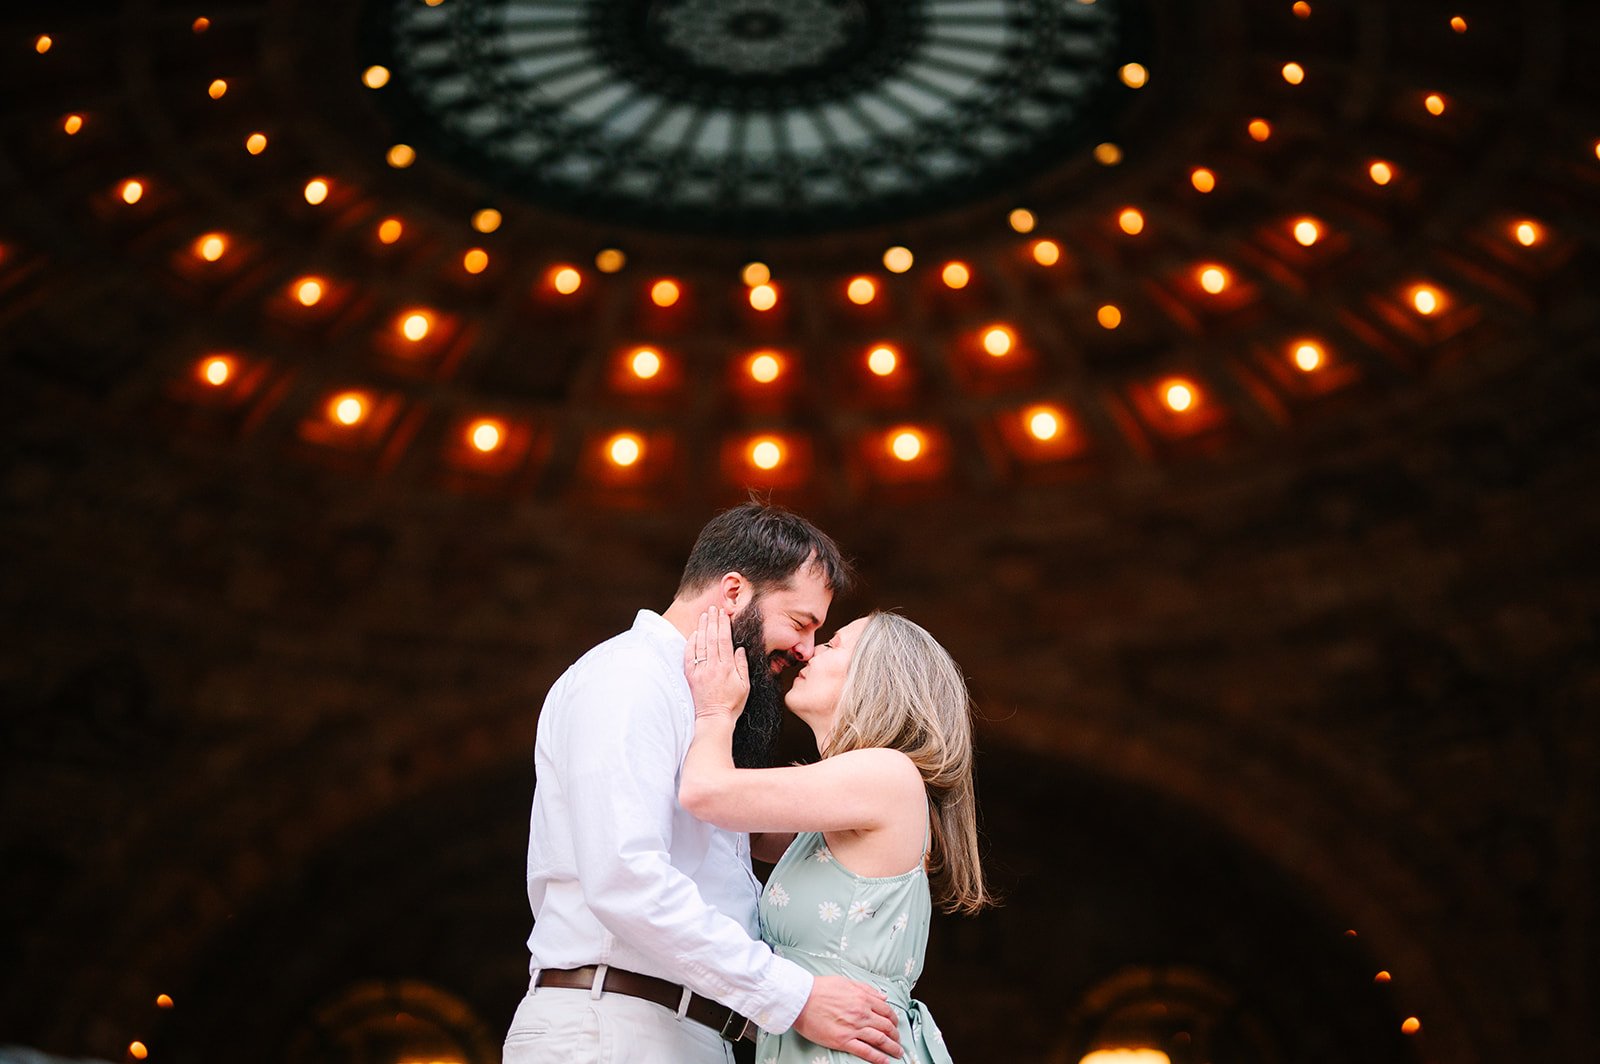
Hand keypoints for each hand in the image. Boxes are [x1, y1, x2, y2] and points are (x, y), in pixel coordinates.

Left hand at [685, 607, 748, 721]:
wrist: (713, 718)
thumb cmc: (732, 704)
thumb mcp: (745, 686)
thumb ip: (742, 666)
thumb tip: (740, 649)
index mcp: (727, 668)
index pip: (724, 640)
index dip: (724, 625)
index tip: (724, 614)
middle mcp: (713, 667)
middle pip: (712, 638)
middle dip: (713, 621)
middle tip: (714, 608)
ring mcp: (700, 671)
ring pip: (700, 644)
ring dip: (702, 627)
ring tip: (704, 615)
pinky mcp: (691, 676)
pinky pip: (689, 655)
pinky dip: (691, 643)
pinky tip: (694, 634)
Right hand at [792, 975, 901, 1062]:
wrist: (801, 999)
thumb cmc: (819, 989)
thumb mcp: (846, 982)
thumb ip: (866, 989)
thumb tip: (883, 997)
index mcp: (863, 998)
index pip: (886, 1011)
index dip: (894, 1019)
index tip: (895, 1024)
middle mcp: (862, 1014)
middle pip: (886, 1027)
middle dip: (895, 1035)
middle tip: (898, 1040)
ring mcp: (854, 1028)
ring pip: (880, 1040)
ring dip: (892, 1048)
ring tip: (897, 1053)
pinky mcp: (843, 1041)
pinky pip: (865, 1051)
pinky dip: (878, 1058)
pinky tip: (885, 1061)